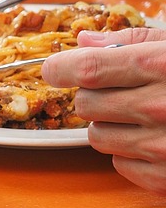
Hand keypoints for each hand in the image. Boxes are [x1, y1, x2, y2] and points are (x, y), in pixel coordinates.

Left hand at [40, 29, 165, 191]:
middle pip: (87, 104)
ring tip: (140, 114)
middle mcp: (160, 108)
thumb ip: (134, 41)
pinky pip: (121, 167)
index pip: (89, 69)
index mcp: (163, 66)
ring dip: (109, 126)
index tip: (53, 69)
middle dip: (94, 95)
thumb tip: (85, 41)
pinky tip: (155, 139)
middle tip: (118, 90)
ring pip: (97, 138)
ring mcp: (164, 147)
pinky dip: (129, 154)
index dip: (61, 68)